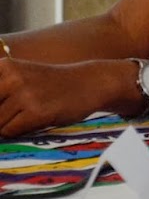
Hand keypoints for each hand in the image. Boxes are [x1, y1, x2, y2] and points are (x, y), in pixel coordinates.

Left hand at [0, 57, 131, 136]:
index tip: (7, 108)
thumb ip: (0, 94)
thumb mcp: (20, 78)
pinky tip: (34, 120)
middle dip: (1, 117)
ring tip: (28, 115)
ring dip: (9, 126)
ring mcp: (25, 94)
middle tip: (19, 112)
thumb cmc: (51, 84)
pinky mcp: (37, 111)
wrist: (90, 82)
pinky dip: (18, 131)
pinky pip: (10, 131)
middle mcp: (12, 77)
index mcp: (4, 66)